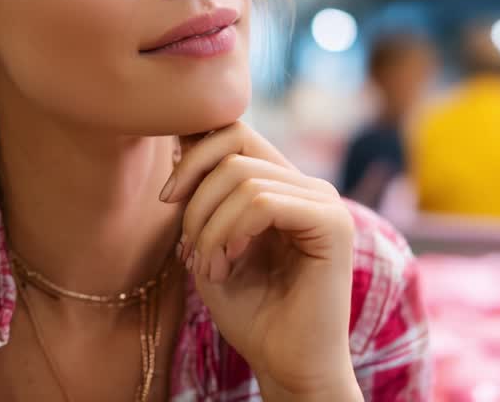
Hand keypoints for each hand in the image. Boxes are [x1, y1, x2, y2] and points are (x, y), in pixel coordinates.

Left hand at [160, 122, 360, 398]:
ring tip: (209, 267)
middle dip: (195, 194)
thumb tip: (179, 135)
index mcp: (283, 185)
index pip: (235, 133)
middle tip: (186, 247)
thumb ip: (202, 194)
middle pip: (234, 147)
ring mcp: (324, 201)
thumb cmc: (250, 313)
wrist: (286, 365)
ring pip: (243, 179)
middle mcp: (307, 186)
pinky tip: (227, 264)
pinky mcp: (333, 224)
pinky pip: (263, 203)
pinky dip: (230, 233)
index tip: (167, 199)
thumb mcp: (210, 244)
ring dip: (209, 226)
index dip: (193, 154)